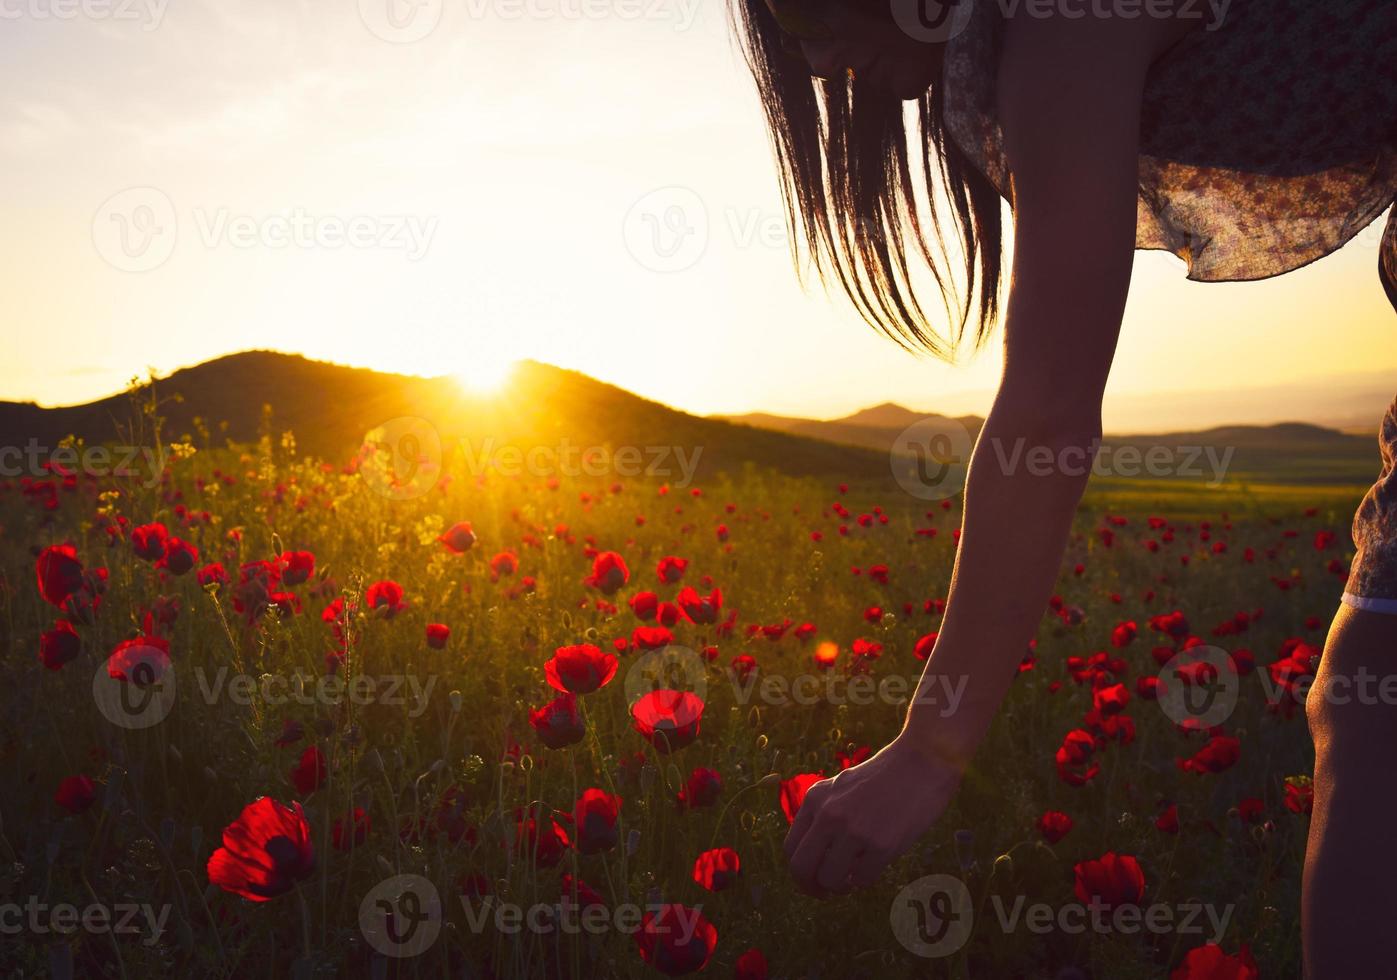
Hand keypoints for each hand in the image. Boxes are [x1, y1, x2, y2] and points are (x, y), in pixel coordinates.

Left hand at [783, 734, 961, 895]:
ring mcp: (854, 830)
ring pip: (830, 879)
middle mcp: (829, 815)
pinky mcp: (882, 845)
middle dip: (811, 887)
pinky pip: (862, 879)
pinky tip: (874, 865)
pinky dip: (865, 879)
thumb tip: (815, 858)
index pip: (790, 848)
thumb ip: (824, 815)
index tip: (811, 880)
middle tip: (825, 892)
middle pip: (802, 868)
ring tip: (853, 876)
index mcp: (815, 799)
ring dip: (841, 886)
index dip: (799, 872)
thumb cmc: (885, 776)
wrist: (923, 762)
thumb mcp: (842, 787)